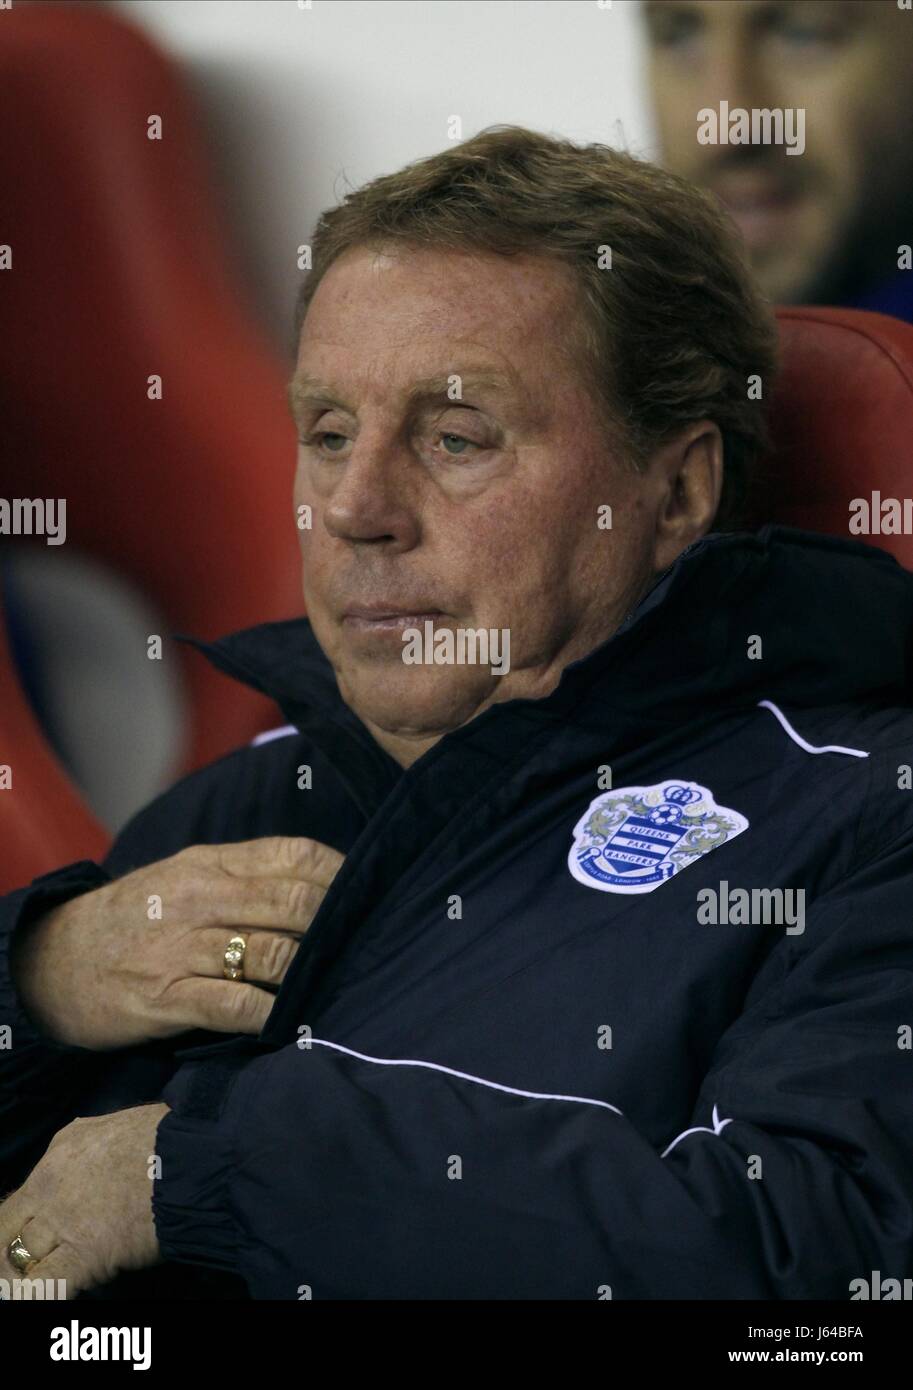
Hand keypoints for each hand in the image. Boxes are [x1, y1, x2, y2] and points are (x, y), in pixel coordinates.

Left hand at [0, 1103, 166, 1297]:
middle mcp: (50, 1181)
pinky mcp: (83, 1253)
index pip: (21, 1197)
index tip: (30, 1242)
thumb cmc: (175, 1137)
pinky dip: (43, 1295)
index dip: (22, 1225)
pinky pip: (44, 1288)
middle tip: (21, 1273)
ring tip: (46, 1282)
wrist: (200, 1153)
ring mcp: (62, 1219)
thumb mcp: (121, 1129)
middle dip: (9, 1255)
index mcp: (63, 1146)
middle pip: (5, 1229)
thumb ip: (94, 1153)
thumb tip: (92, 1176)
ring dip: (27, 1277)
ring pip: (18, 1261)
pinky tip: (55, 1296)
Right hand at [10, 836, 343, 1048]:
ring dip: (314, 973)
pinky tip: (294, 1022)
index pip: (295, 855)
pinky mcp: (166, 997)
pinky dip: (274, 1016)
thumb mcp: (186, 877)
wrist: (52, 960)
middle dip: (339, 927)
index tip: (371, 895)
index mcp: (210, 863)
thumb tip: (321, 884)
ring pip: (274, 953)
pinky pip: (237, 1006)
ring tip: (341, 986)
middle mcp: (200, 898)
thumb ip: (246, 876)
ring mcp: (183, 948)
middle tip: (369, 947)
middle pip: (295, 903)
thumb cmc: (137, 918)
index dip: (342, 876)